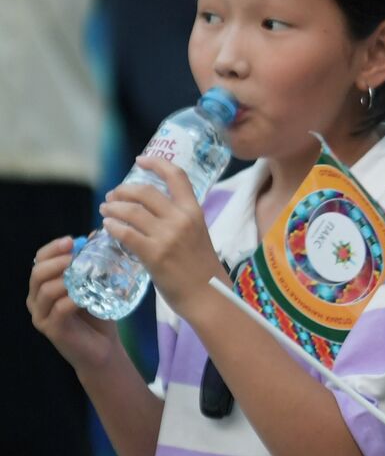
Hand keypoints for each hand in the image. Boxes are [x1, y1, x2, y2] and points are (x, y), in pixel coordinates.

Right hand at [28, 236, 121, 373]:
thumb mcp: (96, 285)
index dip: (52, 249)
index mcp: (44, 285)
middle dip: (55, 261)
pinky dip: (70, 300)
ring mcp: (41, 315)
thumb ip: (93, 263)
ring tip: (81, 274)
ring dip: (63, 279)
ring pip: (44, 291)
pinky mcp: (51, 329)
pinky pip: (57, 310)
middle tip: (74, 255)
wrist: (103, 348)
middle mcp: (37, 299)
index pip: (39, 260)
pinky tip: (83, 297)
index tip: (72, 240)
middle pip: (37, 274)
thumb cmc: (98, 314)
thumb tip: (95, 235)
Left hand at [100, 157, 226, 312]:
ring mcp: (167, 236)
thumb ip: (179, 221)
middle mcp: (181, 219)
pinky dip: (112, 226)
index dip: (156, 163)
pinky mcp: (153, 254)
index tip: (140, 160)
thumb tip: (152, 212)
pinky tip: (107, 226)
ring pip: (131, 211)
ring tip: (105, 209)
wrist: (207, 295)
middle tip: (113, 195)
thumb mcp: (198, 235)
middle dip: (123, 190)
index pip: (176, 176)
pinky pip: (125, 233)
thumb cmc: (201, 269)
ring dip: (112, 207)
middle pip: (145, 191)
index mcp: (195, 211)